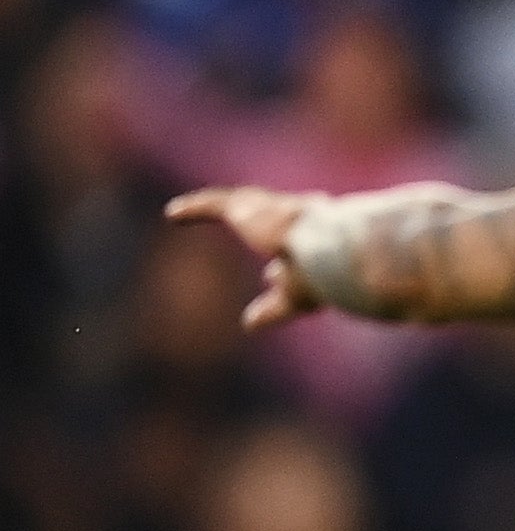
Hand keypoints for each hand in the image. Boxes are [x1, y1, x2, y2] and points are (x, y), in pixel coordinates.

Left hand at [164, 187, 321, 329]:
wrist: (325, 248)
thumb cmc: (320, 279)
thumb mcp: (294, 300)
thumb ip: (272, 310)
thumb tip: (248, 324)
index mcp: (320, 241)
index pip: (298, 250)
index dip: (283, 265)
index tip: (271, 277)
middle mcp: (299, 220)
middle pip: (275, 223)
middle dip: (263, 228)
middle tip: (242, 239)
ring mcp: (273, 209)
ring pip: (246, 205)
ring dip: (229, 210)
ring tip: (200, 214)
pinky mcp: (246, 208)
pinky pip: (215, 205)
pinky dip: (195, 210)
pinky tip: (172, 214)